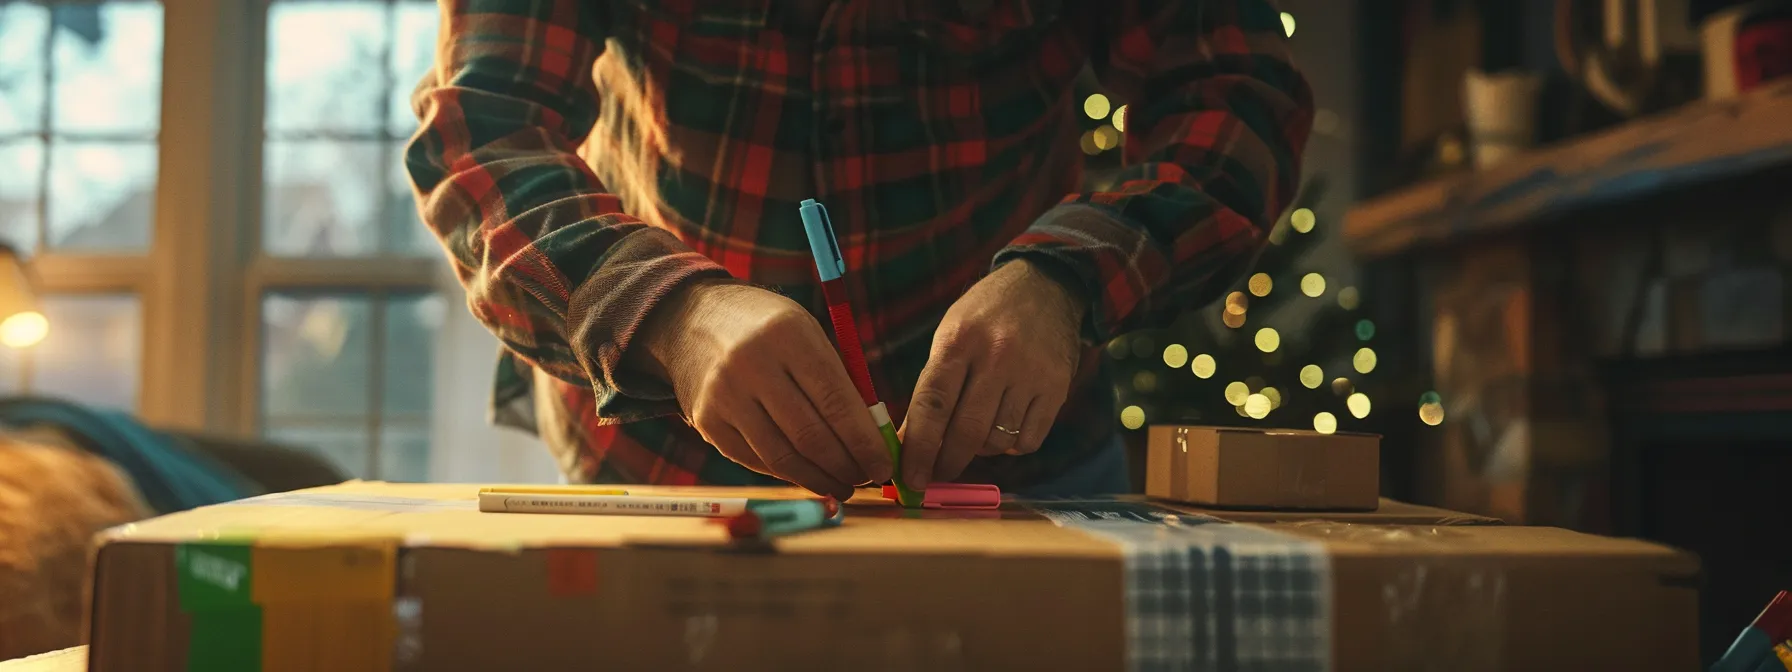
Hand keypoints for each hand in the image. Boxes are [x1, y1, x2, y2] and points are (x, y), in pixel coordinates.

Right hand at [638, 281, 891, 499]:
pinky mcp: (706, 421)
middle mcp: (751, 364)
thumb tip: (872, 440)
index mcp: (787, 335)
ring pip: (782, 457)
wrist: (690, 320)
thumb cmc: (767, 329)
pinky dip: (787, 474)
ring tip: (843, 485)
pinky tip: (808, 475)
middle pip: (810, 435)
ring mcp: (723, 395)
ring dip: (819, 479)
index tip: (884, 465)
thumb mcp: (806, 333)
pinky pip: (755, 460)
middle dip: (846, 466)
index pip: (835, 401)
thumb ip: (837, 381)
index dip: (864, 441)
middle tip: (867, 479)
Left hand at [898, 260, 1085, 489]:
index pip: (933, 405)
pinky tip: (1003, 429)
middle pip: (967, 431)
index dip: (919, 447)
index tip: (911, 478)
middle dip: (947, 462)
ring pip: (997, 440)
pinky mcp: (1057, 387)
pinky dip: (1010, 446)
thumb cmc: (985, 314)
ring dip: (979, 450)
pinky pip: (1028, 440)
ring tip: (973, 435)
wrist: (1045, 286)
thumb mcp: (950, 335)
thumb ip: (932, 387)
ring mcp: (1031, 374)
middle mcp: (996, 357)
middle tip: (936, 475)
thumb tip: (910, 443)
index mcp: (959, 341)